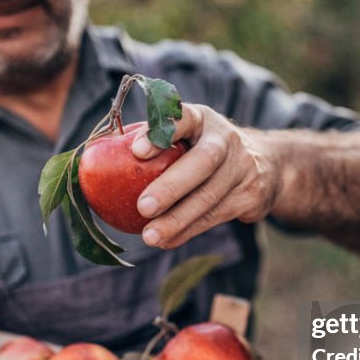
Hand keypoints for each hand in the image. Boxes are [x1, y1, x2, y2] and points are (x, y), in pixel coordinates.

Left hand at [130, 103, 280, 247]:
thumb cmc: (203, 150)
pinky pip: (215, 217)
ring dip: (177, 220)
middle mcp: (227, 139)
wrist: (266, 165)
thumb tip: (93, 165)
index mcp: (203, 119)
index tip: (136, 151)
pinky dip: (188, 231)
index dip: (161, 133)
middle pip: (203, 161)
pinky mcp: (250, 196)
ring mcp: (243, 168)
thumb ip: (155, 144)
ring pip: (210, 197)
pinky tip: (166, 241)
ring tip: (149, 236)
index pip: (184, 118)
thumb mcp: (187, 136)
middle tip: (142, 207)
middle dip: (172, 186)